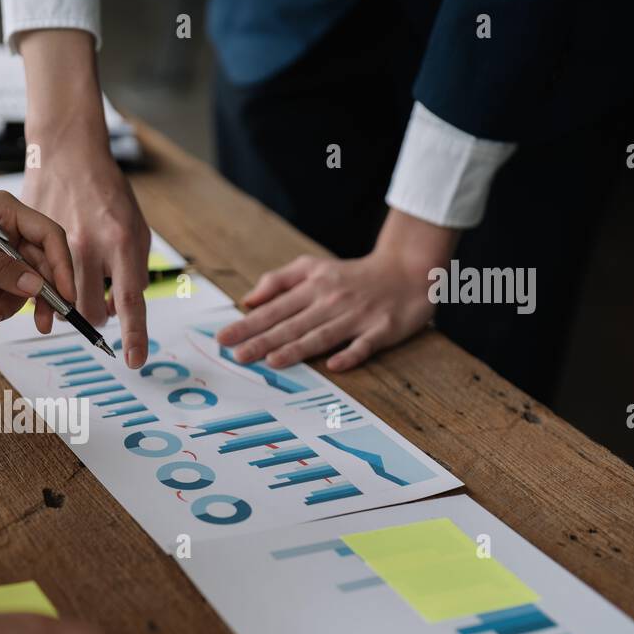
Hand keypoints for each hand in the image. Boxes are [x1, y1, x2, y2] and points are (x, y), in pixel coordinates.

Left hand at [0, 192, 76, 331]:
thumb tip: (35, 288)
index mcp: (8, 210)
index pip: (50, 238)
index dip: (63, 267)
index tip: (65, 297)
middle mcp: (9, 227)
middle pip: (39, 266)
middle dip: (38, 297)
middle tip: (42, 325)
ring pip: (20, 282)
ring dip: (6, 304)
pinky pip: (1, 287)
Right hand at [16, 28, 151, 368]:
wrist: (68, 152)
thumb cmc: (107, 193)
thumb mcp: (134, 228)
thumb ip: (131, 270)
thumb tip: (121, 310)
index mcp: (121, 242)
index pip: (130, 300)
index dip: (133, 335)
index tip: (135, 362)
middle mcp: (89, 247)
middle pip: (88, 310)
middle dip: (89, 312)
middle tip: (89, 296)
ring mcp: (58, 246)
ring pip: (59, 301)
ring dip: (62, 300)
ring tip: (66, 279)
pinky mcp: (34, 242)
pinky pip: (32, 283)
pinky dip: (35, 286)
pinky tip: (39, 273)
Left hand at [216, 210, 458, 371]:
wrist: (409, 269)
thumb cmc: (353, 274)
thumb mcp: (314, 267)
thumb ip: (279, 281)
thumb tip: (248, 300)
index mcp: (313, 287)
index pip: (274, 309)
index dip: (248, 324)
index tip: (223, 338)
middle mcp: (332, 301)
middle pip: (293, 325)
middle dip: (263, 340)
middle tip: (238, 356)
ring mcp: (358, 316)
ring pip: (322, 335)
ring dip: (298, 348)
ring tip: (273, 360)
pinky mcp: (383, 329)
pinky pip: (365, 344)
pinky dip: (351, 354)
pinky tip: (334, 366)